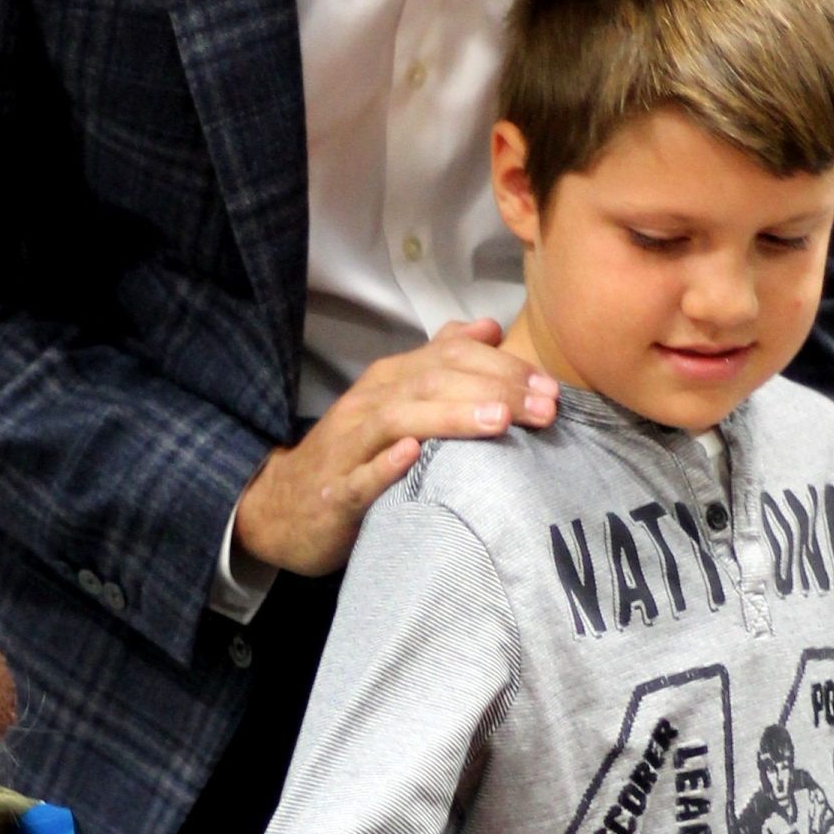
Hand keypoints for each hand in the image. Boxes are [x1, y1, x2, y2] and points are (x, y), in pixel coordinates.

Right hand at [234, 321, 557, 575]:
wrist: (283, 505)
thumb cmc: (354, 454)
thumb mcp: (397, 401)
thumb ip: (441, 362)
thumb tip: (488, 327)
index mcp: (391, 380)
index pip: (450, 357)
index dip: (502, 367)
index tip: (549, 389)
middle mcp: (370, 404)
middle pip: (433, 382)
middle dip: (494, 390)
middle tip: (544, 407)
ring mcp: (350, 447)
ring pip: (399, 420)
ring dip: (450, 418)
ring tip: (498, 421)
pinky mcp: (336, 492)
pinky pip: (361, 477)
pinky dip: (387, 465)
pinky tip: (415, 456)